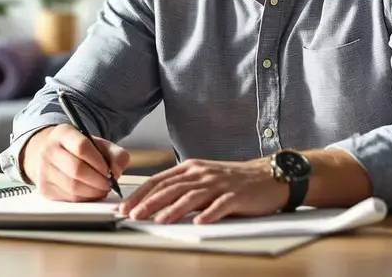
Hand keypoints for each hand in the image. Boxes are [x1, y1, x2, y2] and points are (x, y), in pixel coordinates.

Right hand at [22, 125, 129, 201]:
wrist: (49, 153)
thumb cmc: (77, 149)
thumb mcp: (97, 144)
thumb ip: (115, 153)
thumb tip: (117, 171)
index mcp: (63, 134)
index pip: (82, 146)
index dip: (99, 162)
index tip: (109, 171)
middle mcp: (49, 151)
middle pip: (76, 169)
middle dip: (98, 180)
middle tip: (108, 184)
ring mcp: (44, 170)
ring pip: (72, 186)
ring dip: (93, 192)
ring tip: (101, 189)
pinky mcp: (45, 188)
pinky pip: (68, 198)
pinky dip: (84, 198)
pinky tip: (90, 193)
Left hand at [118, 158, 287, 223]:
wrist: (268, 176)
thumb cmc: (232, 181)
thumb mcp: (203, 179)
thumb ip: (182, 188)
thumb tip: (154, 203)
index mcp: (190, 168)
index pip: (159, 181)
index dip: (140, 194)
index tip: (124, 207)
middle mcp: (202, 173)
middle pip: (170, 188)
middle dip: (149, 203)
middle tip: (132, 215)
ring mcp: (219, 184)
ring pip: (191, 196)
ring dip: (172, 209)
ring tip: (158, 221)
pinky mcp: (236, 195)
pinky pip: (220, 205)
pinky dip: (209, 214)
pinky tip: (199, 223)